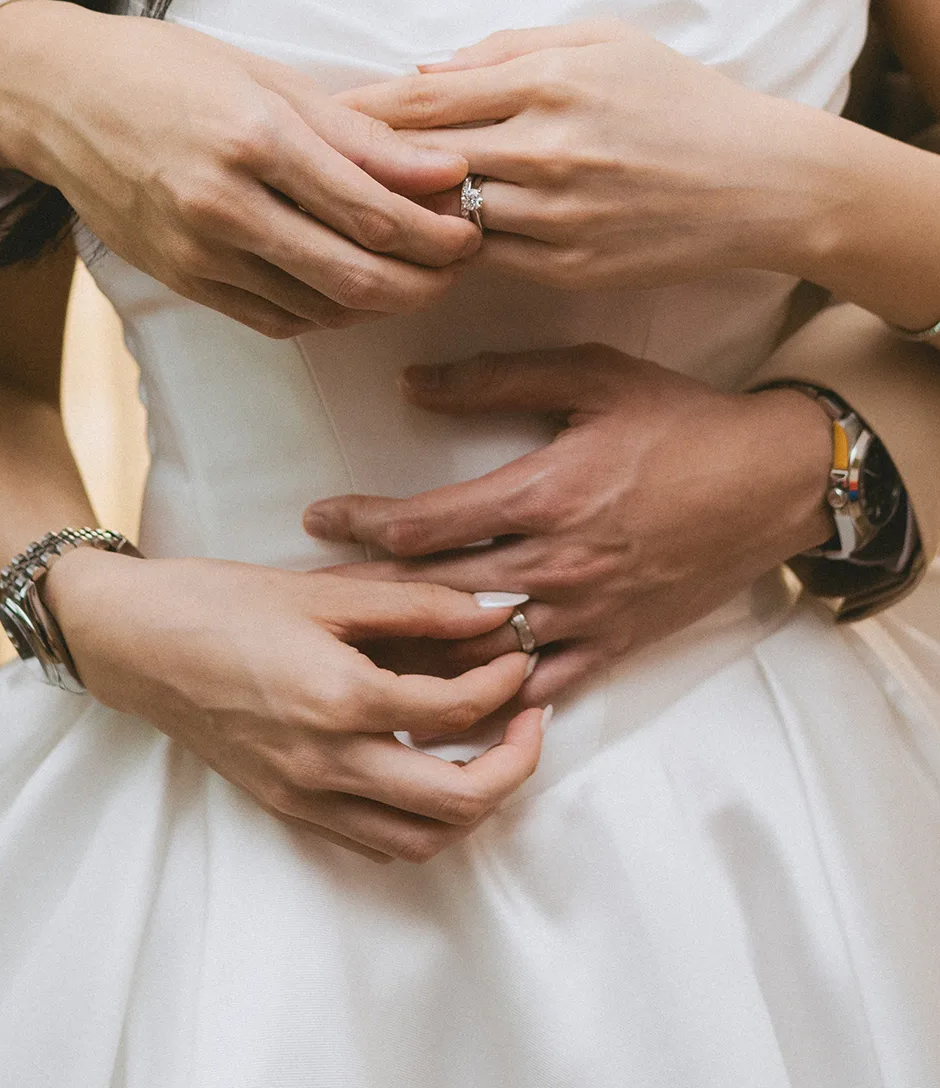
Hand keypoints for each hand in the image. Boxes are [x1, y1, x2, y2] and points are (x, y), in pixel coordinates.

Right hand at [0, 1, 478, 336]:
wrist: (60, 99)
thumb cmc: (169, 71)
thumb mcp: (270, 78)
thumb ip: (361, 134)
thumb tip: (445, 169)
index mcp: (255, 138)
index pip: (373, 210)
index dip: (438, 231)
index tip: (475, 225)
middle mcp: (225, 205)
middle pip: (357, 275)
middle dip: (427, 279)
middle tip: (461, 264)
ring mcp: (199, 253)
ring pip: (322, 308)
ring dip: (385, 301)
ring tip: (419, 273)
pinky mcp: (183, 282)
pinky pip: (277, 319)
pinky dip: (330, 313)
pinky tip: (356, 289)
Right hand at [42, 551, 544, 862]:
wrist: (138, 643)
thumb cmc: (224, 604)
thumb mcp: (325, 591)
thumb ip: (418, 603)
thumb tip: (494, 608)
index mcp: (341, 699)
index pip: (457, 711)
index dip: (505, 682)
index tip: (519, 653)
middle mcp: (328, 764)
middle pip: (460, 801)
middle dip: (516, 762)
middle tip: (530, 717)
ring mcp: (307, 796)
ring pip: (423, 840)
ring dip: (475, 804)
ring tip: (491, 749)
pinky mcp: (289, 809)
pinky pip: (376, 842)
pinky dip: (421, 821)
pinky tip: (430, 772)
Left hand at [304, 345, 832, 706]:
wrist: (775, 481)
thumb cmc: (683, 421)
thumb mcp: (592, 375)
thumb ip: (496, 379)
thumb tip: (411, 384)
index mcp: (543, 493)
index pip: (425, 520)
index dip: (361, 521)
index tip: (318, 518)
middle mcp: (556, 562)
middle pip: (435, 592)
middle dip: (366, 593)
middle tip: (312, 596)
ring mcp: (586, 611)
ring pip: (479, 650)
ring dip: (413, 656)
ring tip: (355, 657)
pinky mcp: (616, 642)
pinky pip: (543, 686)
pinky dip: (491, 702)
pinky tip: (448, 712)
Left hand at [340, 19, 850, 291]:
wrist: (760, 182)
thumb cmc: (680, 100)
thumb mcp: (604, 42)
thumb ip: (508, 49)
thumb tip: (424, 69)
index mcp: (548, 81)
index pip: (420, 98)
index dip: (359, 108)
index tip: (316, 112)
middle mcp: (544, 149)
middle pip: (417, 162)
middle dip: (359, 164)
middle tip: (310, 165)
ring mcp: (555, 216)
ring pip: (443, 218)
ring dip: (396, 216)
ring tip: (349, 210)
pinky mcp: (566, 267)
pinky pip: (483, 260)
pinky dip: (446, 251)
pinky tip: (418, 244)